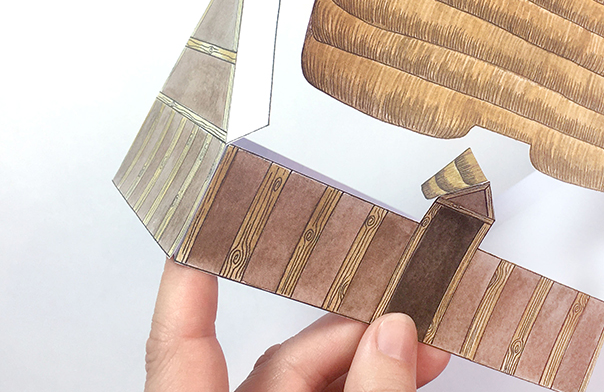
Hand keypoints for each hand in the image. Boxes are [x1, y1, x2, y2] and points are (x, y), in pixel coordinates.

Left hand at [144, 259, 450, 391]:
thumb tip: (394, 337)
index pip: (181, 345)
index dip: (188, 284)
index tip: (200, 228)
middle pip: (278, 364)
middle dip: (347, 336)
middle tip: (405, 320)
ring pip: (308, 383)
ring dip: (369, 361)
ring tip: (421, 348)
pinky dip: (364, 386)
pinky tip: (404, 372)